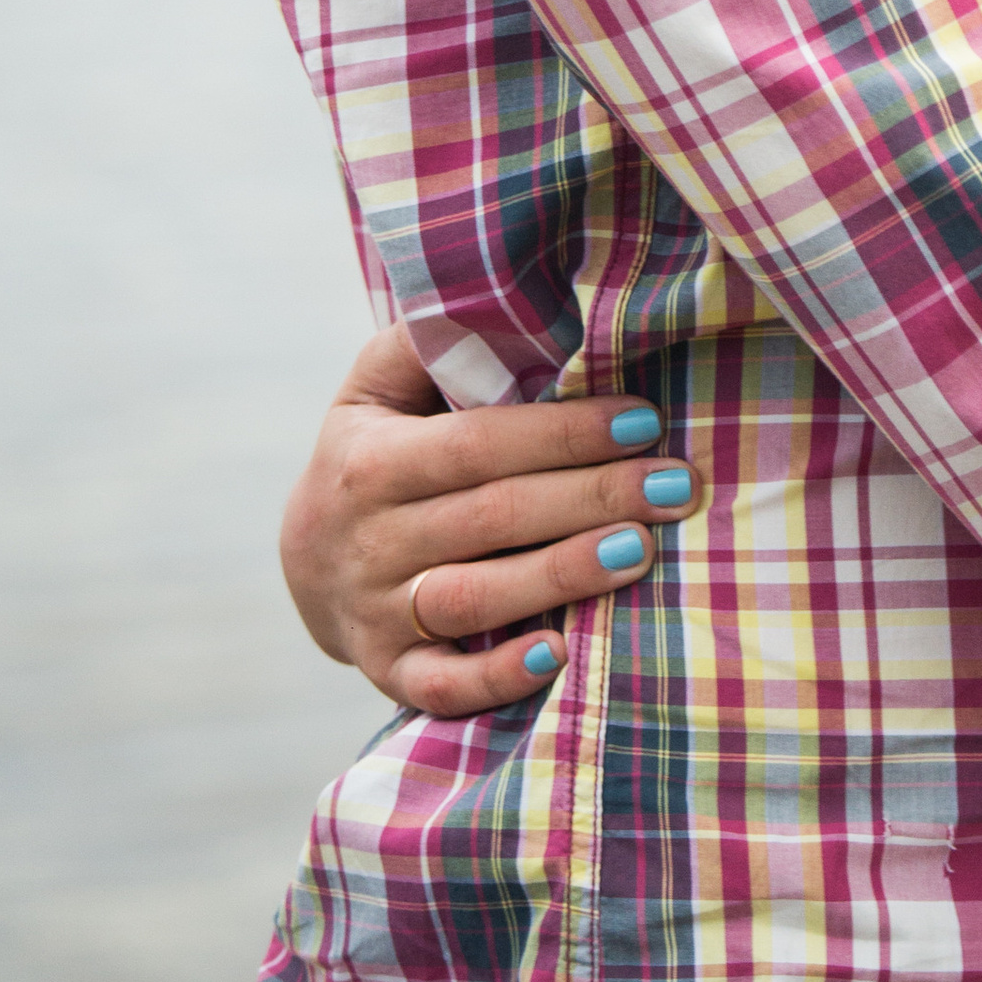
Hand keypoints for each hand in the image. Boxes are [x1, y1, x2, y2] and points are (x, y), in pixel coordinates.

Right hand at [280, 323, 705, 718]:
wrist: (305, 556)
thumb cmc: (374, 447)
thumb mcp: (378, 385)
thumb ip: (430, 341)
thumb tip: (500, 295)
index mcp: (370, 460)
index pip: (477, 444)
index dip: (562, 433)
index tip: (643, 418)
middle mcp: (368, 541)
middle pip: (493, 517)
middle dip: (592, 497)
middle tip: (676, 485)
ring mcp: (375, 614)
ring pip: (473, 599)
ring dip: (562, 575)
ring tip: (642, 549)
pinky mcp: (389, 673)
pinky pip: (442, 686)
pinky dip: (497, 677)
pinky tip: (561, 652)